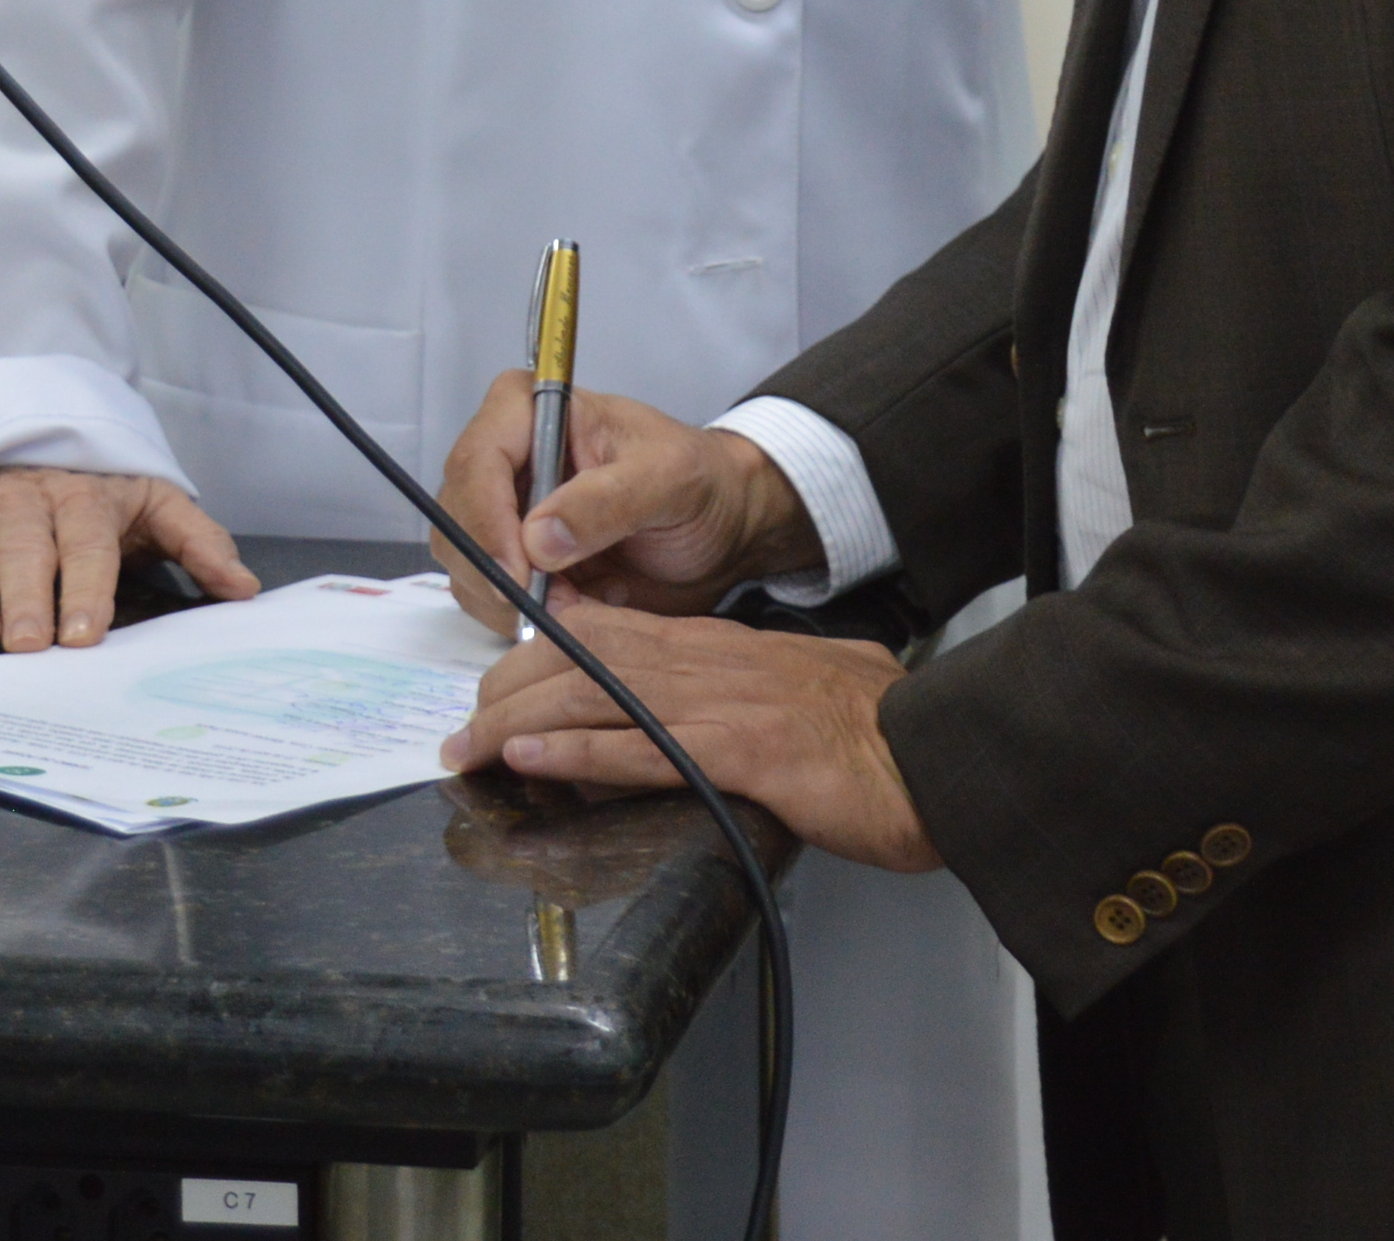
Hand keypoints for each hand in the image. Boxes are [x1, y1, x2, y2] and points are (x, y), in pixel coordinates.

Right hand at [0, 466, 255, 652]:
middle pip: (27, 551)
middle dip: (28, 598)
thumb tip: (242, 589)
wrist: (43, 446)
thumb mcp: (158, 504)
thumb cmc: (104, 492)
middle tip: (30, 645)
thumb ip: (200, 543)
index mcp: (86, 499)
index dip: (86, 588)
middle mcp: (29, 504)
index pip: (87, 543)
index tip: (84, 633)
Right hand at [431, 376, 820, 630]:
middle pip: (457, 517)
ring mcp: (503, 512)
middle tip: (549, 606)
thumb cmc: (701, 481)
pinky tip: (575, 613)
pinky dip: (523, 617)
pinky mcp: (513, 560)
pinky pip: (489, 598)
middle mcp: (505, 457)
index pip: (477, 459)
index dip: (485, 520)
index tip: (518, 573)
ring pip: (466, 565)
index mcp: (531, 409)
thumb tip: (538, 538)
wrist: (722, 528)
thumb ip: (609, 500)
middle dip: (495, 571)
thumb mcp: (670, 479)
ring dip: (511, 601)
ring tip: (579, 606)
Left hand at [439, 600, 937, 873]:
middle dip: (507, 692)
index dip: (536, 658)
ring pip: (593, 696)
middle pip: (579, 657)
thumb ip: (749, 690)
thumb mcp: (799, 686)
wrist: (932, 752)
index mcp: (717, 647)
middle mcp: (706, 663)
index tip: (496, 691)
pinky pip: (639, 747)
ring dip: (517, 723)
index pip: (602, 633)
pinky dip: (575, 752)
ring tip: (466, 749)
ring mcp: (720, 703)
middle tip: (460, 735)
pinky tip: (529, 759)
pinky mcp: (739, 751)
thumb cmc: (876, 728)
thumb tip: (722, 709)